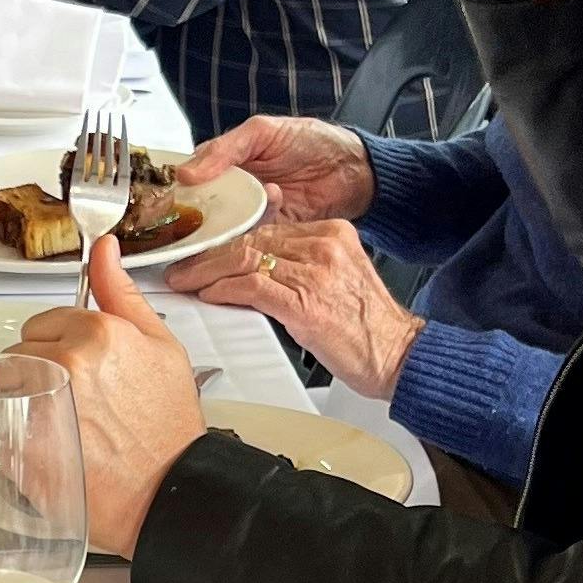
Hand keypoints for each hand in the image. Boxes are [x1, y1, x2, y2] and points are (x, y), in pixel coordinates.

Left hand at [5, 236, 204, 554]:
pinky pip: (3, 431)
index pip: (41, 323)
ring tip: (67, 425)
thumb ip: (121, 292)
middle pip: (18, 354)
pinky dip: (23, 441)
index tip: (82, 369)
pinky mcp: (24, 448)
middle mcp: (63, 364)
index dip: (61, 346)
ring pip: (4, 390)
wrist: (169, 492)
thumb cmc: (168, 426)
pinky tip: (58, 450)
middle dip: (38, 372)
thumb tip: (104, 249)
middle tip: (77, 401)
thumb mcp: (161, 345)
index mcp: (95, 334)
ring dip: (24, 403)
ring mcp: (40, 406)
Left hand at [166, 220, 421, 399]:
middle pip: (251, 240)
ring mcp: (314, 273)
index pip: (266, 228)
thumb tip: (253, 264)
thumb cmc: (366, 326)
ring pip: (244, 259)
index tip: (206, 250)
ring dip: (207, 271)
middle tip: (185, 266)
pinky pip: (251, 287)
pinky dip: (223, 289)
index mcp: (333, 234)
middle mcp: (324, 246)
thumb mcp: (336, 278)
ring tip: (186, 280)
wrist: (398, 354)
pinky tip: (210, 295)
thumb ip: (301, 263)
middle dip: (210, 254)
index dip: (229, 240)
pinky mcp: (304, 304)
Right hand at [175, 114, 374, 219]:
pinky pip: (250, 239)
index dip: (175, 191)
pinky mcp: (268, 234)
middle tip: (193, 217)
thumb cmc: (312, 141)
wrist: (354, 170)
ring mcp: (249, 215)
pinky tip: (274, 201)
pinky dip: (254, 229)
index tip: (166, 200)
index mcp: (224, 164)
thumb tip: (185, 172)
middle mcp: (232, 192)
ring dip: (226, 223)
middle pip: (199, 210)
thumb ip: (224, 149)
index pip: (188, 180)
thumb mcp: (262, 132)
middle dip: (195, 217)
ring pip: (222, 228)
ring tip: (242, 204)